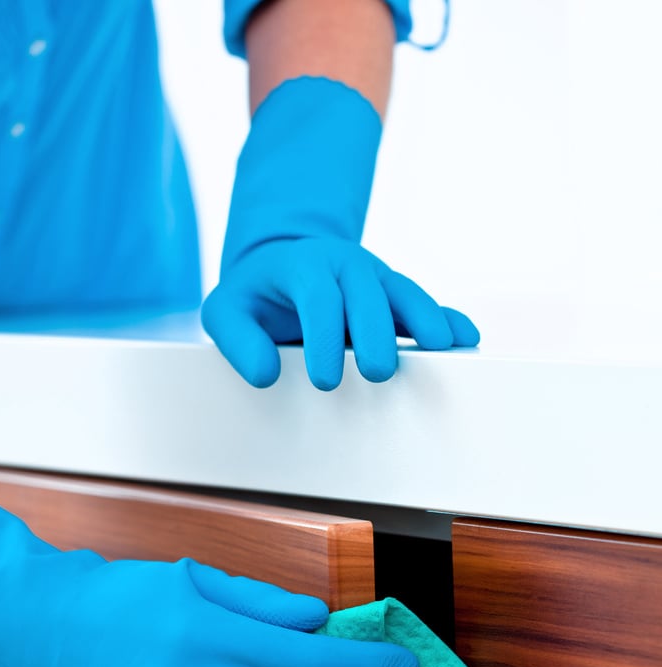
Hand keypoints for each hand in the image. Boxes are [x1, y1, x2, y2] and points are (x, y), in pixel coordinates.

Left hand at [202, 236, 478, 389]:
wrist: (279, 264)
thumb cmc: (253, 296)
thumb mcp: (224, 310)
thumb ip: (236, 338)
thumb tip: (265, 374)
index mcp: (303, 266)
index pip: (318, 297)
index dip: (323, 336)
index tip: (324, 379)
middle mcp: (345, 266)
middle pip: (368, 291)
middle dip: (377, 331)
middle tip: (379, 373)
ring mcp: (376, 279)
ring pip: (405, 292)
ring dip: (426, 320)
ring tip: (443, 350)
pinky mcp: (395, 296)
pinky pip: (426, 304)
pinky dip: (447, 318)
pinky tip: (465, 337)